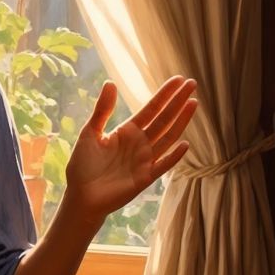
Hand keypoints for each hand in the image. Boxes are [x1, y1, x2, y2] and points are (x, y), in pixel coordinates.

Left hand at [64, 76, 197, 219]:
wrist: (81, 195)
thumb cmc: (83, 164)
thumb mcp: (90, 132)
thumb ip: (102, 110)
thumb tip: (110, 83)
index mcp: (128, 130)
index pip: (151, 108)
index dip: (165, 94)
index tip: (179, 79)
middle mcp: (140, 143)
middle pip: (163, 118)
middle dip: (177, 102)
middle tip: (192, 83)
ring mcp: (145, 160)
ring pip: (168, 137)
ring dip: (181, 122)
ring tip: (193, 103)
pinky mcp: (145, 177)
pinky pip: (162, 165)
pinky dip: (173, 156)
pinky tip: (184, 144)